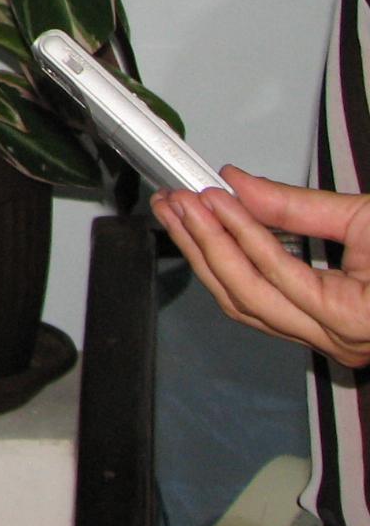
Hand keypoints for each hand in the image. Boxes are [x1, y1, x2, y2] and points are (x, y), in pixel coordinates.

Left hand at [155, 165, 369, 366]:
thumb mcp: (368, 219)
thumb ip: (299, 206)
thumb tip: (239, 183)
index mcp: (358, 318)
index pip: (280, 276)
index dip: (239, 232)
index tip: (209, 194)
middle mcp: (340, 341)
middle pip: (250, 298)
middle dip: (204, 245)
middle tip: (174, 202)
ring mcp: (328, 342)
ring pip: (247, 307)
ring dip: (205, 257)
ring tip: (176, 215)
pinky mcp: (318, 331)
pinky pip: (260, 307)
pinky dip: (229, 270)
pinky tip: (207, 239)